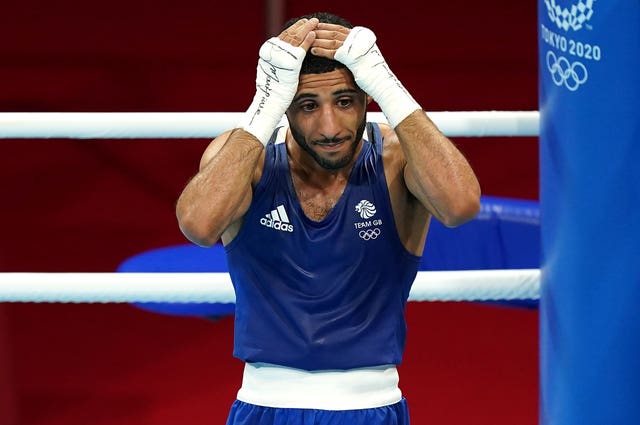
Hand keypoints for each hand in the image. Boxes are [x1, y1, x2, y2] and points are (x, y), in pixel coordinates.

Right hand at [238, 18, 318, 144]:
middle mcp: (270, 56)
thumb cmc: (272, 98)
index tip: (300, 25)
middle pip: (287, 36)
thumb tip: (285, 62)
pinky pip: (299, 51)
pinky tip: (314, 35)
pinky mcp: (288, 68)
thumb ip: (279, 67)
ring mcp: (279, 61)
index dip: (291, 31)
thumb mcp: (274, 77)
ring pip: (293, 40)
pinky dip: (306, 41)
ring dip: (305, 29)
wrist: (268, 108)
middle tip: (309, 20)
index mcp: (266, 57)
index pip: (281, 39)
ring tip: (314, 23)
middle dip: (299, 27)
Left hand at [312, 25, 420, 128]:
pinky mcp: (352, 58)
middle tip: (309, 30)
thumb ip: (353, 51)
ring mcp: (356, 48)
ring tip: (308, 40)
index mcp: (362, 37)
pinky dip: (322, 51)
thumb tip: (343, 49)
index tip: (317, 27)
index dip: (328, 27)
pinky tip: (313, 50)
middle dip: (321, 31)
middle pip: (335, 32)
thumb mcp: (363, 58)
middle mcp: (360, 40)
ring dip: (319, 40)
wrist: (381, 83)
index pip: (341, 29)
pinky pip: (334, 52)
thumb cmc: (372, 74)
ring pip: (333, 41)